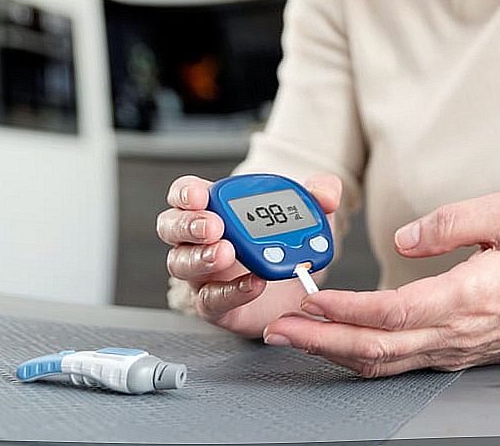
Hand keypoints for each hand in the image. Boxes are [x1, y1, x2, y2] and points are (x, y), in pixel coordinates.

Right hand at [156, 173, 342, 337]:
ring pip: (181, 264)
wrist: (293, 284)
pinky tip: (253, 284)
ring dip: (202, 258)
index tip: (201, 195)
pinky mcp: (215, 305)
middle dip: (189, 224)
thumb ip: (318, 194)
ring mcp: (202, 274)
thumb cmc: (285, 240)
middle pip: (172, 227)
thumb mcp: (306, 212)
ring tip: (226, 253)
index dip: (186, 194)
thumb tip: (327, 194)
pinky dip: (231, 291)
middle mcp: (198, 240)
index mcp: (213, 208)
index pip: (184, 195)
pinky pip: (211, 300)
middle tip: (214, 225)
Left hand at [262, 192, 499, 375]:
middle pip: (378, 348)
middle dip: (321, 340)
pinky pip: (400, 364)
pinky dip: (360, 357)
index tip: (310, 298)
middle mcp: (457, 333)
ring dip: (334, 352)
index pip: (395, 312)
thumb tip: (404, 240)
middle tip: (278, 329)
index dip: (347, 310)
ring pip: (385, 364)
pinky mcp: (455, 356)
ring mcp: (455, 351)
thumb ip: (452, 220)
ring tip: (293, 338)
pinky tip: (336, 345)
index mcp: (468, 296)